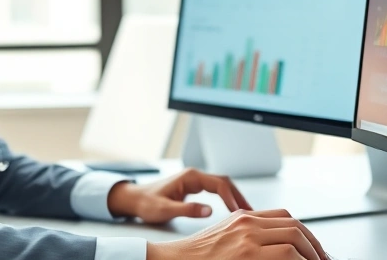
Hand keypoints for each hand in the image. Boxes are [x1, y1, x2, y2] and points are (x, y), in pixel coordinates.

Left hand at [106, 167, 252, 223]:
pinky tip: (232, 208)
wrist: (135, 199)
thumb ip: (187, 210)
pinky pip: (216, 190)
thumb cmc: (147, 203)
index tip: (239, 211)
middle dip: (238, 196)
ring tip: (246, 211)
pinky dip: (227, 197)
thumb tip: (209, 210)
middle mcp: (194, 176)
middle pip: (224, 182)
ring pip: (222, 185)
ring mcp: (195, 180)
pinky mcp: (194, 187)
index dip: (231, 198)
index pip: (218, 184)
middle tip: (251, 211)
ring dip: (234, 196)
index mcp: (190, 177)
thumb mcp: (166, 209)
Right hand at [145, 209, 327, 259]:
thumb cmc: (198, 257)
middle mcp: (247, 225)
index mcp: (244, 218)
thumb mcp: (226, 236)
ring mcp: (248, 240)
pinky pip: (286, 255)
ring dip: (312, 256)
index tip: (315, 250)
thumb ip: (249, 236)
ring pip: (295, 241)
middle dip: (316, 247)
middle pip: (296, 228)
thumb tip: (281, 248)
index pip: (287, 218)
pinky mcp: (247, 256)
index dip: (306, 234)